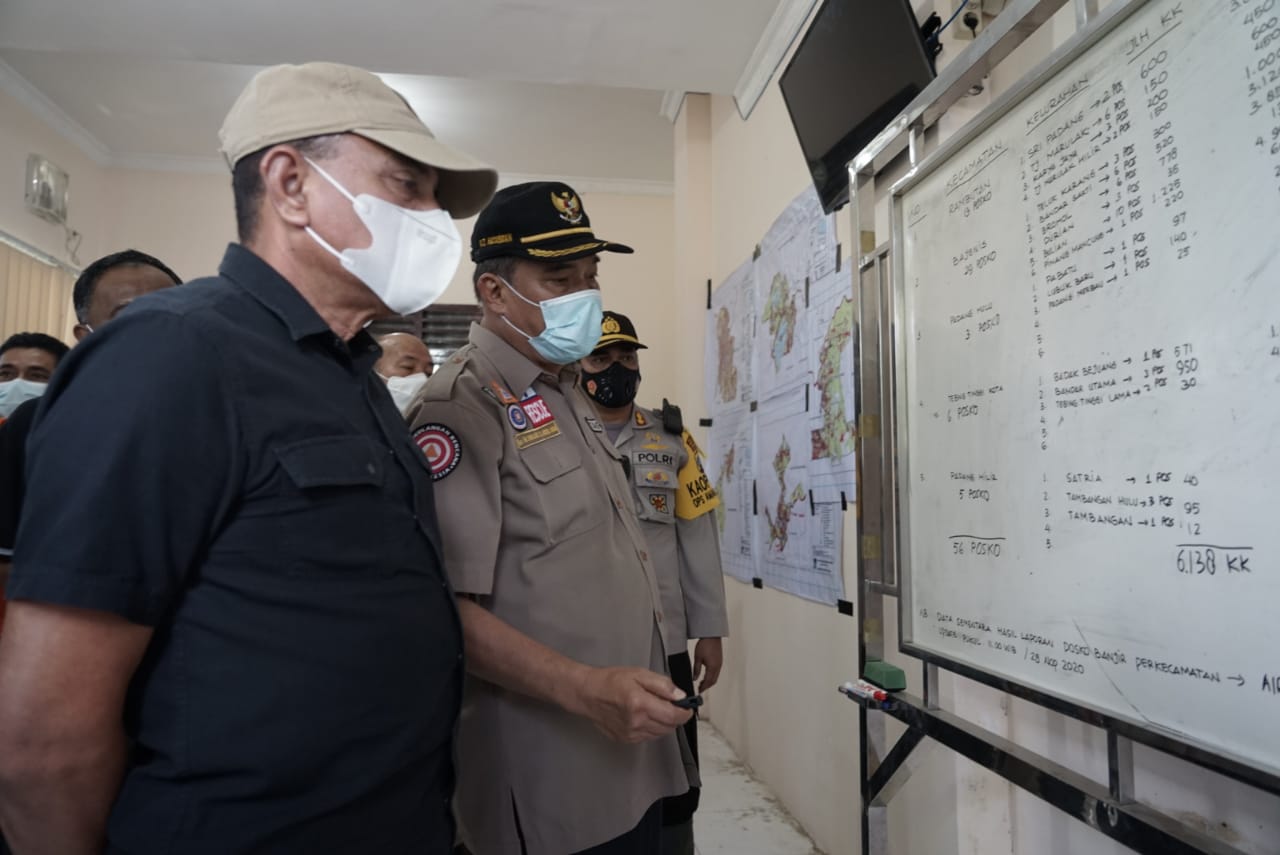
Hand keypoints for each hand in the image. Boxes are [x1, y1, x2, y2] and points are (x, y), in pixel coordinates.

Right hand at [570, 666, 692, 743]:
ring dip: (664, 722)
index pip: (674, 716)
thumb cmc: (611, 681)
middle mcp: (637, 723)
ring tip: (654, 707)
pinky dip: (652, 727)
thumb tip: (680, 697)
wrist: (588, 694)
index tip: (687, 707)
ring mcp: (631, 734)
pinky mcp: (626, 740)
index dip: (685, 712)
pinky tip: (644, 715)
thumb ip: (662, 685)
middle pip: (669, 727)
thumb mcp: (639, 674)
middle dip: (675, 716)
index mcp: (641, 704)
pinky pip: (648, 736)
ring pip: (660, 733)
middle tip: (671, 703)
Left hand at [693, 637, 723, 691]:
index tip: (699, 691)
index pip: (708, 681)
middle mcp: (718, 667)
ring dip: (709, 682)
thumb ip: (696, 670)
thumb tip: (695, 679)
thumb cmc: (705, 644)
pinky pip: (717, 672)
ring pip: (716, 677)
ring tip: (702, 683)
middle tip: (700, 689)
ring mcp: (720, 664)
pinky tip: (706, 675)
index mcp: (712, 667)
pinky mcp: (720, 661)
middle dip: (707, 686)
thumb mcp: (697, 658)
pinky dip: (712, 676)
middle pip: (713, 681)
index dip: (703, 688)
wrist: (712, 635)